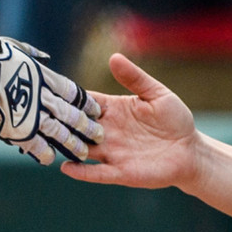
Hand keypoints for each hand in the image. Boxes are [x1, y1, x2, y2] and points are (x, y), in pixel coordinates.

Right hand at [0, 37, 102, 164]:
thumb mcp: (15, 48)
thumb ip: (31, 54)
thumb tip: (43, 56)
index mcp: (44, 77)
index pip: (73, 93)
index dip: (86, 103)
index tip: (96, 110)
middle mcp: (43, 98)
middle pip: (71, 115)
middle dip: (86, 126)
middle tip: (99, 135)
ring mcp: (32, 116)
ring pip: (60, 133)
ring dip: (72, 144)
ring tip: (84, 153)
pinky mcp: (19, 131)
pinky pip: (36, 146)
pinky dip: (44, 153)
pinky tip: (51, 159)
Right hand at [61, 53, 201, 189]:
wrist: (190, 151)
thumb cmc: (175, 120)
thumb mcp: (157, 94)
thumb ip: (135, 78)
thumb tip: (113, 57)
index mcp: (113, 110)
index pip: (85, 103)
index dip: (70, 99)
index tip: (50, 91)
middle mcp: (107, 131)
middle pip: (78, 127)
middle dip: (62, 122)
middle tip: (42, 117)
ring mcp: (112, 153)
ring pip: (82, 149)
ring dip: (67, 146)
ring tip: (48, 142)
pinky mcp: (121, 172)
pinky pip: (97, 173)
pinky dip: (81, 171)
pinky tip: (67, 167)